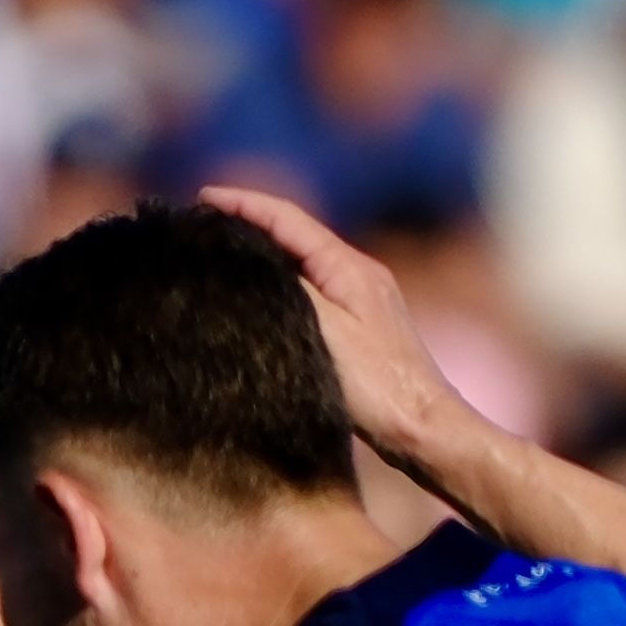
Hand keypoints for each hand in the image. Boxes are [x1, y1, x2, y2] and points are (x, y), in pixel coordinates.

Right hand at [197, 183, 481, 479]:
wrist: (423, 427)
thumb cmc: (377, 386)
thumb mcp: (325, 331)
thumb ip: (289, 291)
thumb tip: (250, 264)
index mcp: (350, 268)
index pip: (288, 221)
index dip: (244, 204)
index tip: (203, 197)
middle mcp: (358, 275)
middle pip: (296, 235)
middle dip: (249, 223)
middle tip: (202, 223)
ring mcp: (362, 300)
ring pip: (303, 263)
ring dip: (263, 252)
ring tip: (221, 253)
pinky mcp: (361, 327)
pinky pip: (311, 290)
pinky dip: (278, 283)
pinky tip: (259, 298)